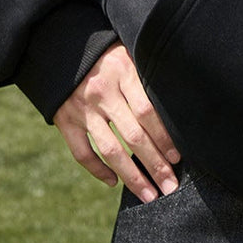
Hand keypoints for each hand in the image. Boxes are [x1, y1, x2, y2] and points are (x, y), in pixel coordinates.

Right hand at [53, 42, 180, 202]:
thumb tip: (177, 105)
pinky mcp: (65, 121)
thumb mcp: (130, 53)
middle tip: (170, 186)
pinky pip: (82, 153)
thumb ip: (147, 77)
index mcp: (123, 72)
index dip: (163, 137)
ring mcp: (83, 109)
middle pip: (133, 135)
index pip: (148, 111)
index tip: (178, 157)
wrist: (64, 47)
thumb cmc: (109, 51)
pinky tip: (114, 183)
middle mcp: (103, 93)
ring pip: (110, 150)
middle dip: (154, 164)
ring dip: (131, 176)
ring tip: (149, 195)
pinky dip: (98, 171)